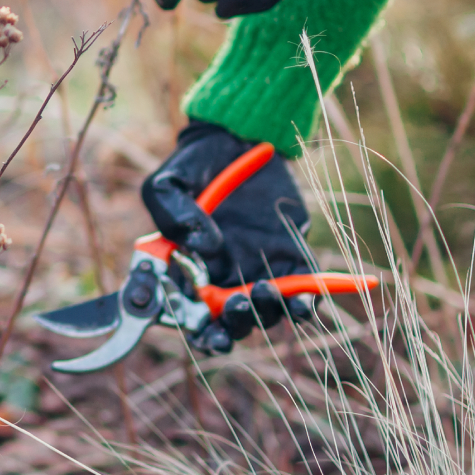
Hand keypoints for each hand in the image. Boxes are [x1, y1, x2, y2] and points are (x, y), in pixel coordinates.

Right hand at [142, 120, 316, 347]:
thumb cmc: (194, 166)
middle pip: (232, 325)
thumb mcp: (166, 185)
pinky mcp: (292, 257)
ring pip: (267, 314)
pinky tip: (304, 300)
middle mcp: (224, 279)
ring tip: (264, 290)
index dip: (202, 335)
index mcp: (189, 273)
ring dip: (267, 314)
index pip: (193, 319)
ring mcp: (259, 270)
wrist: (235, 139)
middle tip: (236, 305)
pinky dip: (307, 302)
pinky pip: (304, 289)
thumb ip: (173, 218)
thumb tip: (204, 249)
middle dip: (236, 327)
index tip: (211, 334)